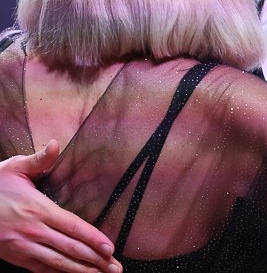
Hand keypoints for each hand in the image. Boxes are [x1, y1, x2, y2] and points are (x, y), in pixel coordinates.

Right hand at [0, 141, 120, 272]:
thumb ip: (38, 160)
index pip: (72, 226)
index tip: (110, 248)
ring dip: (80, 270)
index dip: (92, 239)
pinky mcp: (14, 256)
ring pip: (57, 262)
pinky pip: (40, 268)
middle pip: (70, 248)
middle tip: (115, 268)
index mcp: (38, 209)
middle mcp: (32, 230)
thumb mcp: (14, 168)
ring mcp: (23, 246)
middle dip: (95, 260)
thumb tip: (55, 144)